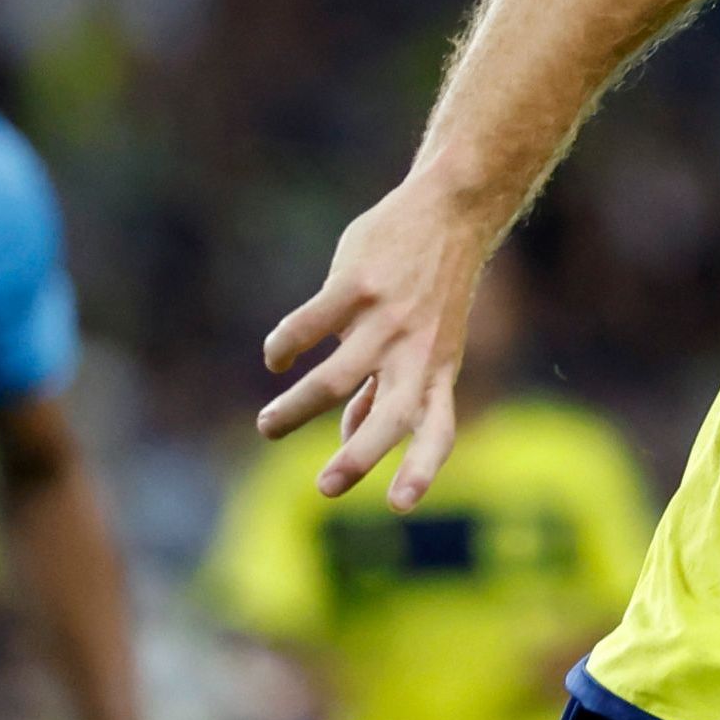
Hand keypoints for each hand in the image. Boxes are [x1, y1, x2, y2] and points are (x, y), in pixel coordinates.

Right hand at [258, 175, 501, 508]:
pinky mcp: (359, 282)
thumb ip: (389, 388)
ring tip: (267, 426)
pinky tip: (275, 358)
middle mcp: (417, 352)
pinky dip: (287, 344)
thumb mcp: (425, 344)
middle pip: (391, 416)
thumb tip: (352, 434)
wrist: (452, 212)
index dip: (421, 469)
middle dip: (358, 457)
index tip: (399, 507)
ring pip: (335, 376)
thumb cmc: (431, 289)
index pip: (439, 431)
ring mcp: (389, 318)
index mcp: (437, 372)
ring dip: (297, 408)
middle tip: (325, 488)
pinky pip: (312, 324)